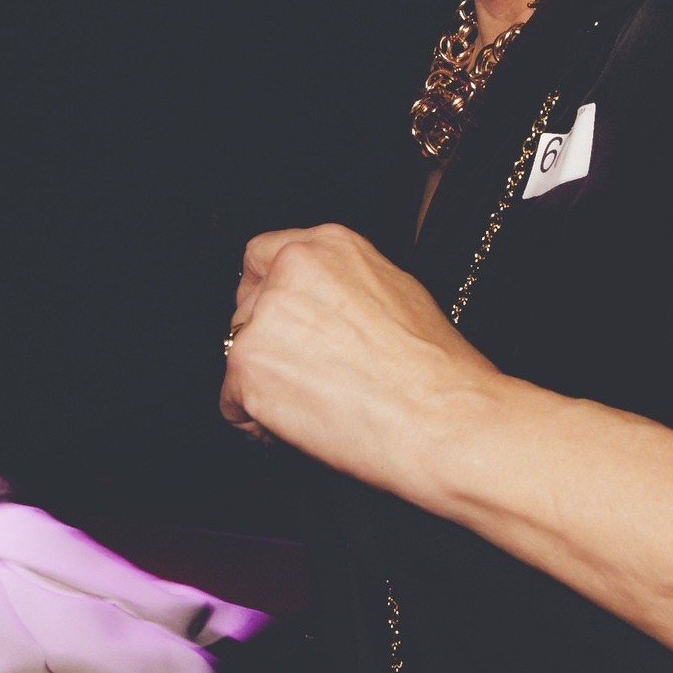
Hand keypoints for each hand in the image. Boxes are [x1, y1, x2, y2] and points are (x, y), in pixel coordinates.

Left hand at [220, 225, 498, 492]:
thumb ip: (346, 287)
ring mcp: (263, 320)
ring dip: (264, 381)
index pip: (262, 257)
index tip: (277, 322)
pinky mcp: (247, 369)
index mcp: (329, 246)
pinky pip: (231, 401)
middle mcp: (290, 273)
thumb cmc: (436, 368)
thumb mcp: (399, 293)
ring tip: (313, 406)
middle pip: (246, 306)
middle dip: (267, 342)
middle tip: (305, 375)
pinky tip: (300, 426)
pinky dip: (256, 419)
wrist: (441, 416)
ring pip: (237, 353)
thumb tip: (326, 310)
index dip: (269, 296)